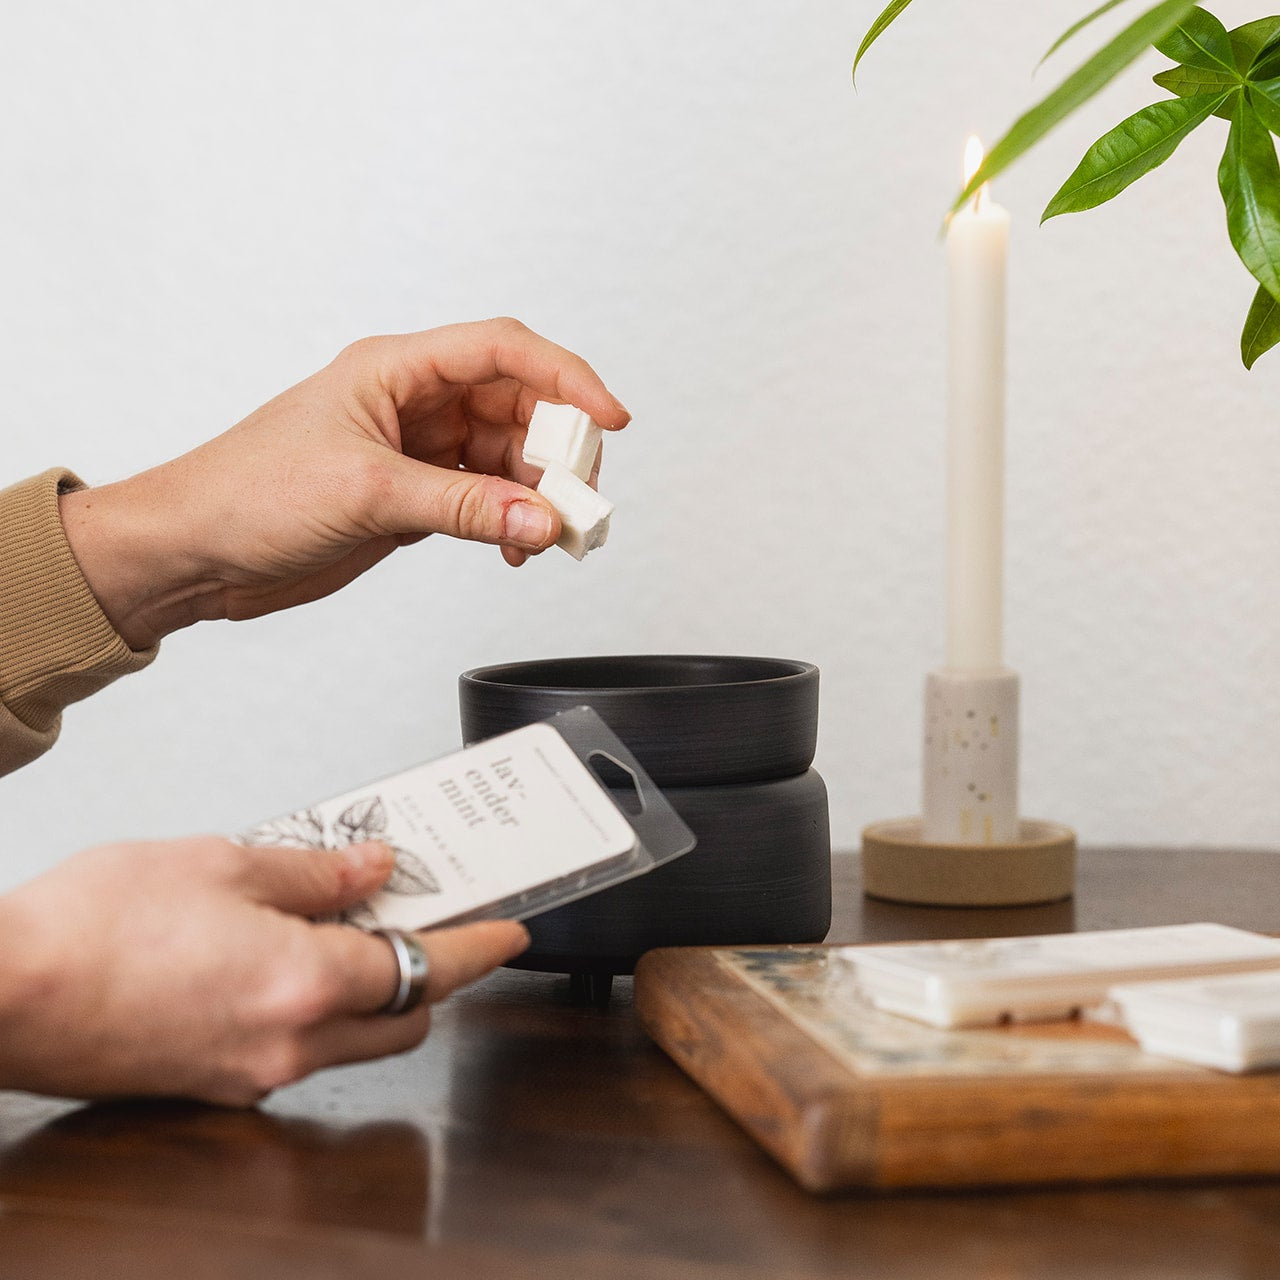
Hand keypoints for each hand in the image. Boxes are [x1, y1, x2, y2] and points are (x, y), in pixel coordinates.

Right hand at [0, 838, 528, 1104]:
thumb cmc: (90, 927)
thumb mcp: (218, 863)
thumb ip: (312, 871)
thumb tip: (371, 867)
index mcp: (303, 982)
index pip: (428, 967)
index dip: (481, 947)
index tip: (511, 931)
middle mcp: (288, 1043)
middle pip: (406, 1016)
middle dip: (435, 969)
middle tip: (434, 915)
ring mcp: (250, 1073)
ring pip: (357, 1038)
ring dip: (377, 988)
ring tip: (358, 923)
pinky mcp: (214, 1083)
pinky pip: (301, 1047)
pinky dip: (323, 1007)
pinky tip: (295, 957)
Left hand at [58, 318, 628, 648]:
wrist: (196, 550)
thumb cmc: (246, 493)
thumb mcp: (366, 494)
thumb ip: (464, 507)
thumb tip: (539, 520)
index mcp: (396, 369)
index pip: (503, 351)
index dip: (566, 379)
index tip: (608, 419)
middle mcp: (412, 403)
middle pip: (518, 406)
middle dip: (557, 451)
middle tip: (579, 497)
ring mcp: (415, 450)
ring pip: (507, 458)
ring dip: (536, 495)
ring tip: (548, 533)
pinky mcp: (413, 496)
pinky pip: (485, 499)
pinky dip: (509, 522)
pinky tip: (514, 546)